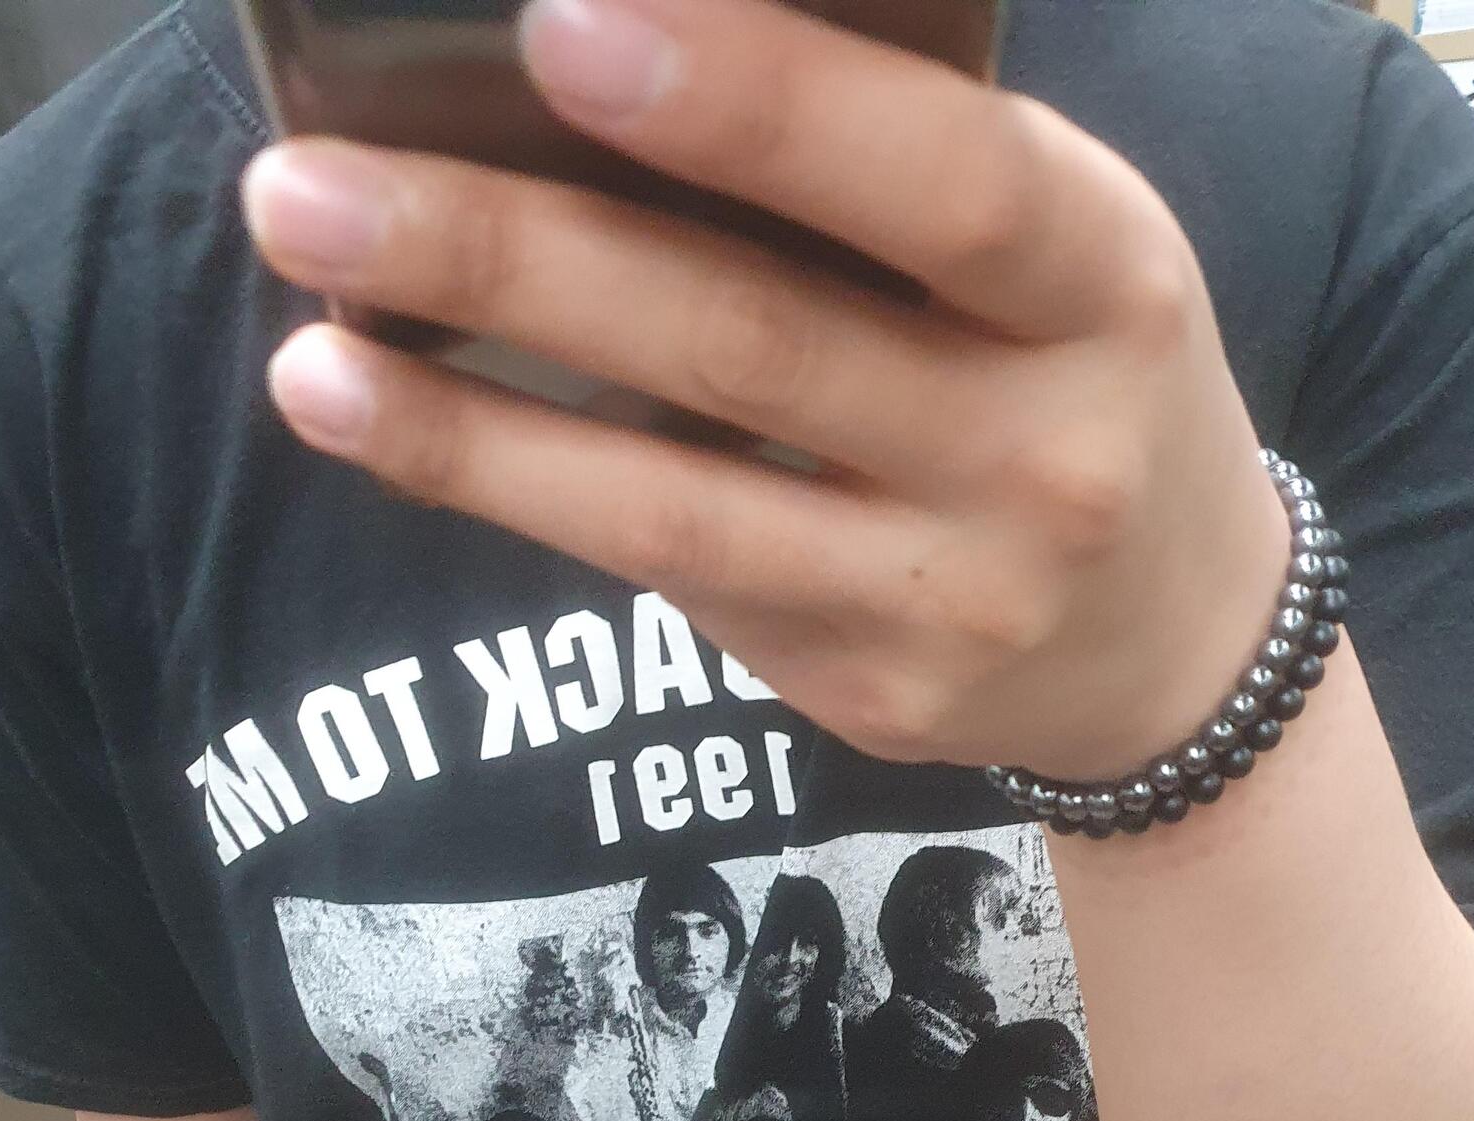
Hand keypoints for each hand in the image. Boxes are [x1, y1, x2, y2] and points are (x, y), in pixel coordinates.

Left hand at [241, 0, 1291, 781]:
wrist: (1170, 644)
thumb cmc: (1074, 372)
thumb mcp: (1056, 240)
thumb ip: (891, 163)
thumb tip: (606, 61)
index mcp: (1107, 281)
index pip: (941, 183)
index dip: (756, 107)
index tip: (557, 27)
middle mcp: (1042, 455)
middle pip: (754, 348)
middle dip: (511, 257)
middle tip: (303, 186)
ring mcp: (951, 600)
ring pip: (676, 514)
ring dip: (469, 434)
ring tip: (308, 356)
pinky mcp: (869, 700)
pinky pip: (678, 587)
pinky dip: (531, 501)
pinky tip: (406, 429)